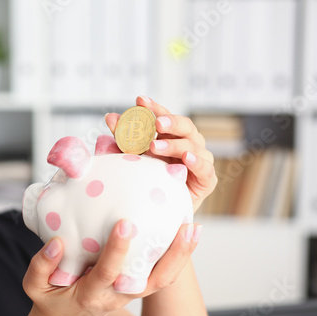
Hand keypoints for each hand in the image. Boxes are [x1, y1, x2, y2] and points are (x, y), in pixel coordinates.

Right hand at [20, 220, 200, 315]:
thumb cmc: (50, 300)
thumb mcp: (34, 286)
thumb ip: (41, 265)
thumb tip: (58, 241)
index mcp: (92, 294)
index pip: (108, 272)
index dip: (117, 250)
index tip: (125, 223)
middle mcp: (116, 295)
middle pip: (152, 280)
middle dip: (172, 255)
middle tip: (186, 227)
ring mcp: (129, 294)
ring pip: (162, 279)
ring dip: (180, 255)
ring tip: (193, 228)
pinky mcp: (134, 288)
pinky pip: (159, 274)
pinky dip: (174, 257)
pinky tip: (181, 234)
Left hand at [105, 95, 217, 212]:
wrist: (159, 213)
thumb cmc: (147, 181)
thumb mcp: (132, 159)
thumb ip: (123, 139)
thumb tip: (109, 117)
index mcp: (171, 136)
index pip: (164, 117)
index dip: (154, 107)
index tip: (140, 100)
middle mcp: (188, 144)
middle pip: (184, 125)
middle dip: (170, 121)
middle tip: (156, 123)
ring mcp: (199, 160)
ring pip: (192, 145)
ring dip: (174, 144)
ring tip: (155, 146)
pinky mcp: (207, 179)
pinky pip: (205, 168)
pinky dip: (197, 162)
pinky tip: (187, 158)